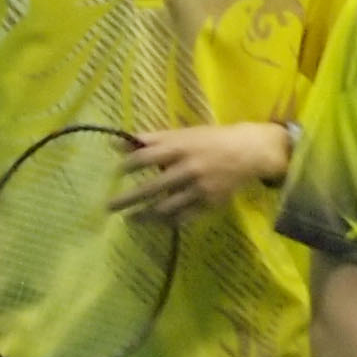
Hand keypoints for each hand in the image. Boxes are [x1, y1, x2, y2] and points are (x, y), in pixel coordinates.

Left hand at [117, 123, 289, 225]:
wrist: (248, 152)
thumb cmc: (209, 140)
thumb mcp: (182, 134)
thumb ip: (151, 139)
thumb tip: (116, 142)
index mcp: (180, 147)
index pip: (145, 158)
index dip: (127, 166)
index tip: (115, 173)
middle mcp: (188, 169)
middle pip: (152, 188)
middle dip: (128, 199)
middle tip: (109, 207)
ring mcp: (199, 189)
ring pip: (166, 208)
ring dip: (145, 215)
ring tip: (130, 219)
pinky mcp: (209, 204)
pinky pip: (184, 217)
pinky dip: (167, 222)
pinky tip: (155, 222)